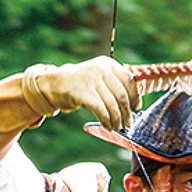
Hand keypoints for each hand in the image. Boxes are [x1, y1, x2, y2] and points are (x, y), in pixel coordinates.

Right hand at [0, 56, 137, 133]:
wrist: (54, 85)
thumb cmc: (80, 86)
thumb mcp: (99, 79)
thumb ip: (114, 85)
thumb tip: (135, 104)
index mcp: (108, 64)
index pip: (129, 81)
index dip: (135, 97)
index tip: (136, 109)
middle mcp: (101, 69)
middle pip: (121, 95)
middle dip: (126, 112)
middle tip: (127, 123)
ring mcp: (92, 80)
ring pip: (112, 104)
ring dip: (117, 119)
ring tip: (117, 127)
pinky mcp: (83, 92)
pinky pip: (101, 110)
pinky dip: (107, 120)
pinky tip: (108, 126)